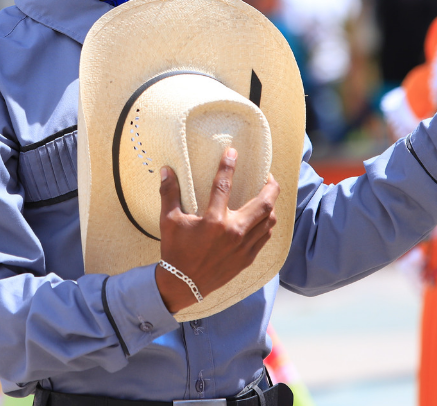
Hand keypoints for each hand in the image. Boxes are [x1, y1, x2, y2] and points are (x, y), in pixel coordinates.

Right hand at [154, 148, 279, 312]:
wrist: (182, 285)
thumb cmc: (175, 251)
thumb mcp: (169, 221)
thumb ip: (169, 193)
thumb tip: (166, 169)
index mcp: (214, 221)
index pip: (224, 185)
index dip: (228, 165)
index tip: (232, 151)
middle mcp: (233, 232)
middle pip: (264, 203)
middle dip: (270, 185)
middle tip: (268, 175)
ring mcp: (243, 247)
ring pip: (269, 220)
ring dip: (270, 205)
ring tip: (266, 195)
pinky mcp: (247, 258)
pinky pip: (265, 237)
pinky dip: (267, 224)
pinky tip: (262, 218)